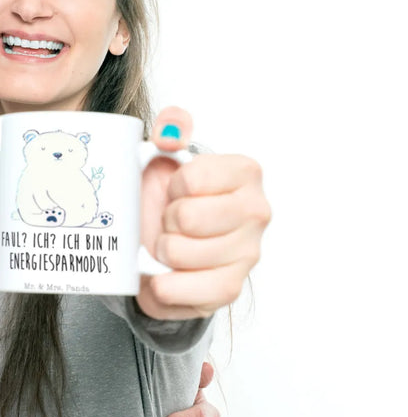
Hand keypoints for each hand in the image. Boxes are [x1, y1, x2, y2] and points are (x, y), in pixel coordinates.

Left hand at [137, 107, 270, 319]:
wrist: (159, 241)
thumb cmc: (167, 196)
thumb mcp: (164, 155)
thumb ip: (170, 129)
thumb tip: (172, 126)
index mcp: (245, 172)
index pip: (192, 179)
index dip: (172, 186)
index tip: (176, 190)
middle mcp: (256, 212)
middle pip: (187, 218)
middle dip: (165, 220)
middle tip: (170, 220)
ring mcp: (248, 252)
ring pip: (181, 253)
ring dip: (161, 250)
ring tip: (167, 243)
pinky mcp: (231, 288)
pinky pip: (191, 290)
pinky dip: (166, 286)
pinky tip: (162, 275)